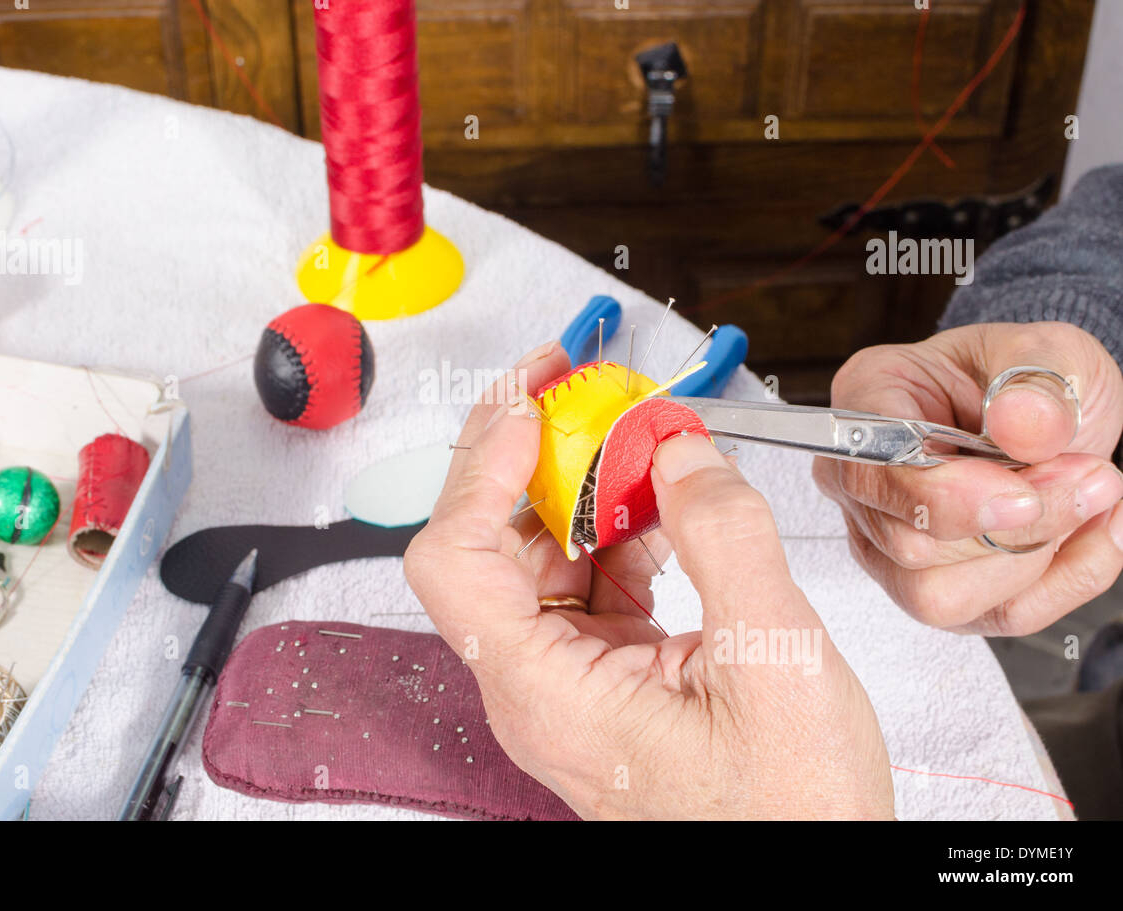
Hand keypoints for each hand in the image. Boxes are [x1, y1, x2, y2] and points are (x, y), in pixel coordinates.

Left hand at [404, 341, 893, 819]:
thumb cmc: (783, 816)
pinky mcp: (605, 674)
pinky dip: (622, 529)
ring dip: (587, 488)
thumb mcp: (773, 662)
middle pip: (490, 542)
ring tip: (641, 438)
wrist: (801, 874)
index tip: (530, 406)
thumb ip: (722, 539)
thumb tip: (680, 452)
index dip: (481, 468)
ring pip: (542, 554)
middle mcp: (536, 684)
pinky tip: (667, 500)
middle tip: (582, 392)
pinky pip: (590, 580)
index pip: (453, 558)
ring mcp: (567, 678)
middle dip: (535, 456)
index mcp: (543, 691)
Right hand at [814, 321, 1122, 634]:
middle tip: (1088, 474)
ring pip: (939, 598)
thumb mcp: (1049, 352)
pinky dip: (1066, 579)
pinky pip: (996, 615)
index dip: (945, 497)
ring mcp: (890, 544)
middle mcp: (863, 481)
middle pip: (909, 545)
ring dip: (1035, 557)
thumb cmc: (1028, 380)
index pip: (870, 472)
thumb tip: (1021, 426)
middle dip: (1015, 524)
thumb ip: (1037, 379)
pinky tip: (1092, 529)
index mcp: (867, 402)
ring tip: (1089, 497)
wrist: (1051, 414)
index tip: (1024, 492)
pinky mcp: (937, 588)